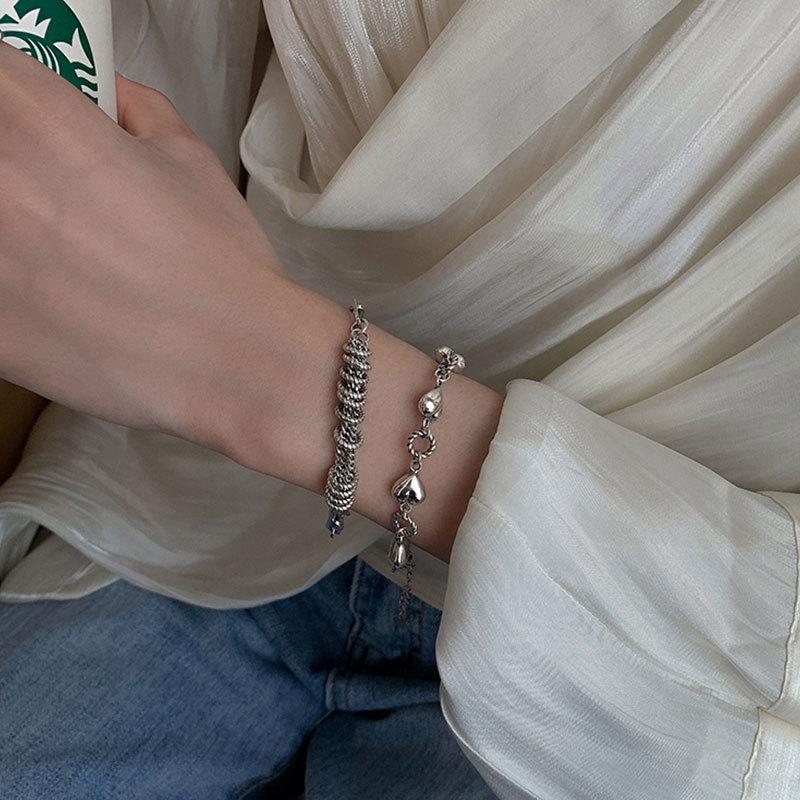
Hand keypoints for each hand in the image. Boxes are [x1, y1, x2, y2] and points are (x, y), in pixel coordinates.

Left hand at [0, 42, 502, 560]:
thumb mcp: (191, 162)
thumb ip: (137, 111)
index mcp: (36, 115)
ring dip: (14, 237)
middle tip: (51, 205)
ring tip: (60, 261)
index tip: (37, 135)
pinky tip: (55, 306)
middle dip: (17, 177)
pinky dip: (13, 289)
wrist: (232, 358)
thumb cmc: (219, 263)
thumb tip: (111, 97)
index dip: (19, 108)